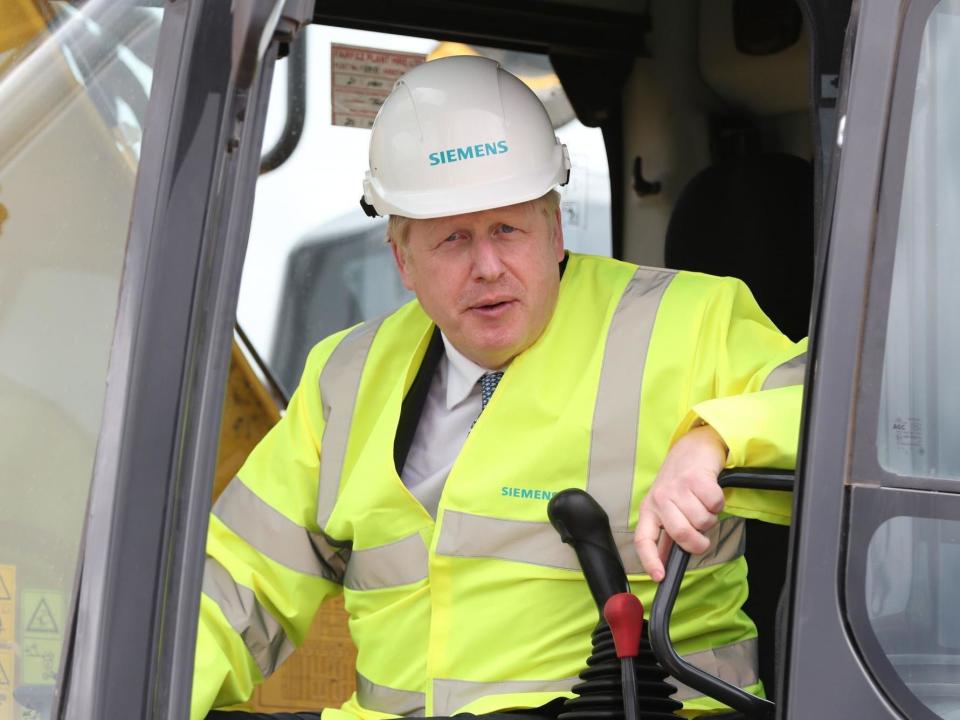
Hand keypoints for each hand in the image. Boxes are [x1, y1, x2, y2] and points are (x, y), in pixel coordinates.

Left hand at [634, 424, 727, 581]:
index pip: (643, 540)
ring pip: (702, 521)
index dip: (650, 560)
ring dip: (710, 518)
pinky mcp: (696, 478)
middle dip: (698, 541)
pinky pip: (715, 505)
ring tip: (702, 504)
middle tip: (701, 532)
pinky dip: (718, 504)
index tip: (660, 577)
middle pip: (682, 534)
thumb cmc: (680, 482)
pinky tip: (709, 493)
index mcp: (649, 509)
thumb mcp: (666, 508)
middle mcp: (660, 499)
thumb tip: (666, 565)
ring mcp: (677, 487)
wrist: (693, 448)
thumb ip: (666, 535)